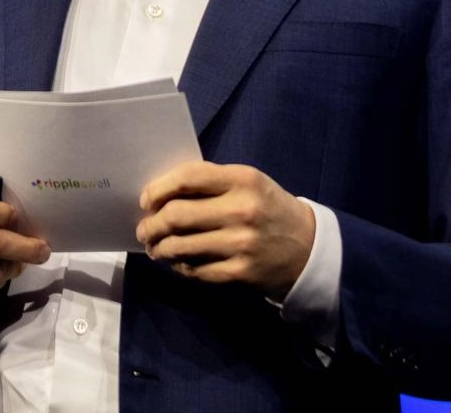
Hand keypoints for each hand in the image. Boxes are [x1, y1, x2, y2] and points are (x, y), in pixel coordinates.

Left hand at [135, 162, 314, 296]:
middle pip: (176, 215)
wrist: (307, 248)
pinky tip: (177, 262)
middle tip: (144, 229)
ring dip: (159, 248)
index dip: (158, 189)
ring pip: (180, 246)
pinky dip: (179, 266)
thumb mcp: (249, 183)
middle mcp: (242, 210)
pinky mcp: (240, 273)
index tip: (146, 200)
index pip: (187, 178)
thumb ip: (211, 182)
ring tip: (155, 247)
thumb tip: (161, 194)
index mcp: (243, 179)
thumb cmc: (267, 208)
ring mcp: (241, 244)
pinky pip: (195, 270)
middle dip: (151, 224)